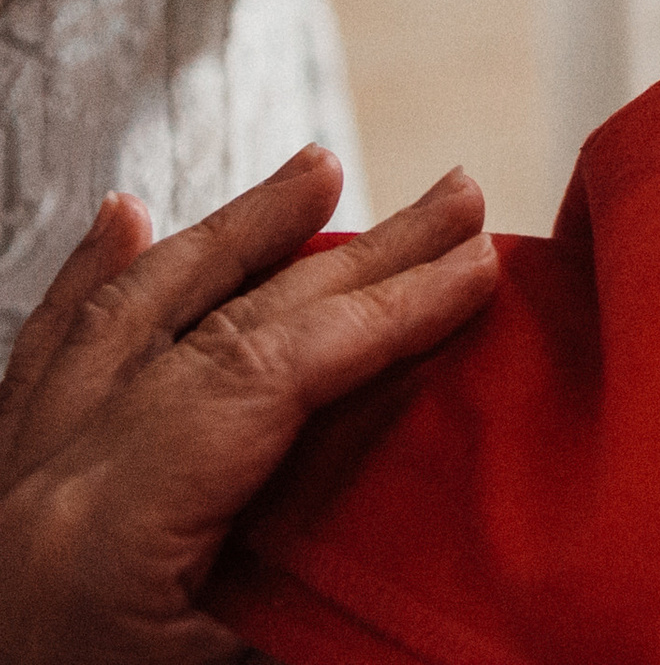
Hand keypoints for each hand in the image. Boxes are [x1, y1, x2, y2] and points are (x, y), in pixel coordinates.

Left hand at [0, 147, 498, 664]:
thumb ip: (313, 620)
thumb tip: (446, 565)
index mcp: (104, 541)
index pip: (272, 375)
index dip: (389, 312)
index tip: (481, 267)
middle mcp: (42, 486)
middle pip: (223, 329)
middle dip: (356, 257)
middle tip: (458, 196)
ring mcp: (2, 483)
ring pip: (123, 318)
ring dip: (231, 239)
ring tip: (319, 170)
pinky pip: (34, 361)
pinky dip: (84, 280)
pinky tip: (123, 217)